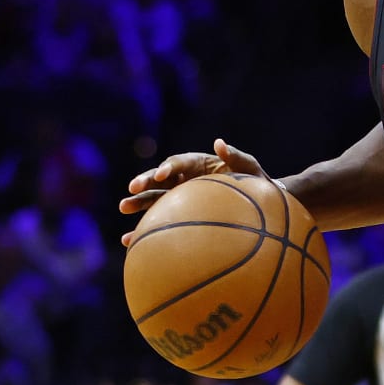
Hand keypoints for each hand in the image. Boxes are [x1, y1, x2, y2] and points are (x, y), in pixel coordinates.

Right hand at [119, 140, 271, 245]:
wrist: (260, 208)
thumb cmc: (256, 185)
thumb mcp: (251, 169)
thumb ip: (237, 157)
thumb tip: (219, 143)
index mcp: (198, 164)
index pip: (179, 163)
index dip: (169, 167)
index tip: (162, 175)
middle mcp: (184, 179)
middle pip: (159, 178)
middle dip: (145, 181)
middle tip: (132, 188)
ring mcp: (179, 198)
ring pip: (153, 199)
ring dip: (138, 202)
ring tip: (123, 207)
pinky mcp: (177, 216)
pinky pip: (157, 223)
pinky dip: (142, 231)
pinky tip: (128, 241)